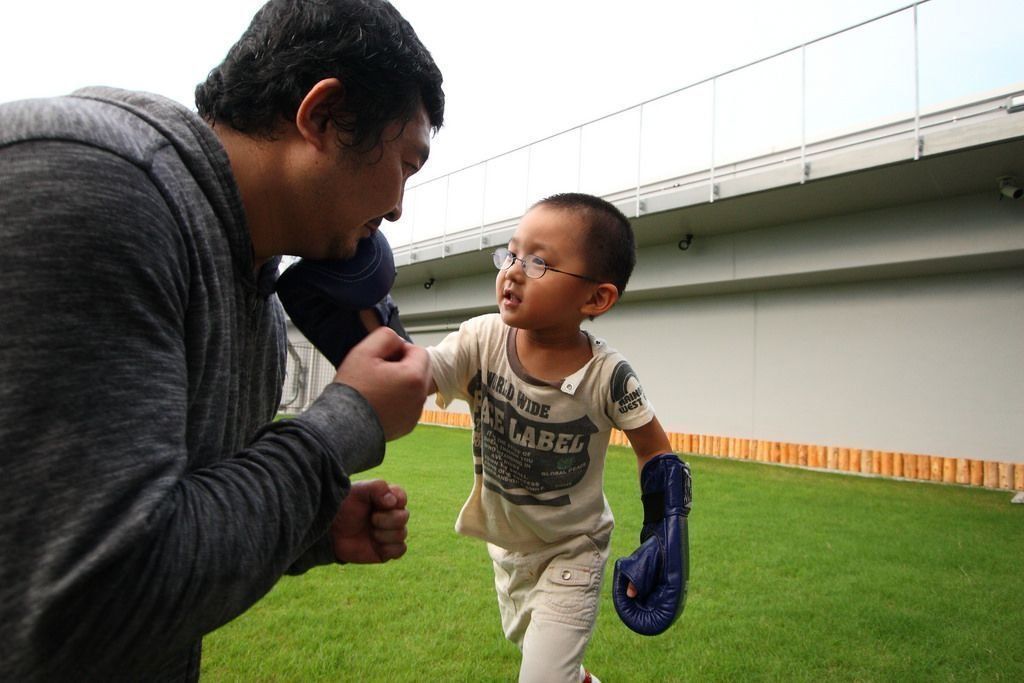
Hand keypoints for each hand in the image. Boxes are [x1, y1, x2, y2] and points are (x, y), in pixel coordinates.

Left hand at [330, 480, 409, 563]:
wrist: (330, 531)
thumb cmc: (344, 507)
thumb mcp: (358, 490)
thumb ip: (378, 488)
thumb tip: (393, 502)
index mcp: (387, 499)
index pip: (402, 498)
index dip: (396, 501)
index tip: (379, 503)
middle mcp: (391, 516)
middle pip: (404, 517)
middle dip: (387, 519)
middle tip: (371, 519)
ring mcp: (389, 534)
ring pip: (402, 534)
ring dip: (384, 534)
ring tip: (370, 532)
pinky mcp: (386, 551)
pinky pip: (400, 550)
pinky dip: (389, 547)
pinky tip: (376, 544)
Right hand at [334, 326, 430, 440]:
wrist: (343, 426)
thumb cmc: (353, 390)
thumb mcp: (364, 351)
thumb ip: (386, 337)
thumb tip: (398, 340)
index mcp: (414, 377)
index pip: (419, 351)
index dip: (401, 349)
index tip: (384, 356)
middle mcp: (420, 397)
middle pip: (421, 370)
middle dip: (404, 365)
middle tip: (380, 369)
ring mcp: (414, 413)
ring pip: (415, 388)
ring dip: (402, 382)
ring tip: (377, 386)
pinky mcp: (407, 425)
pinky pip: (409, 405)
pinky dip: (399, 400)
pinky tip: (379, 401)